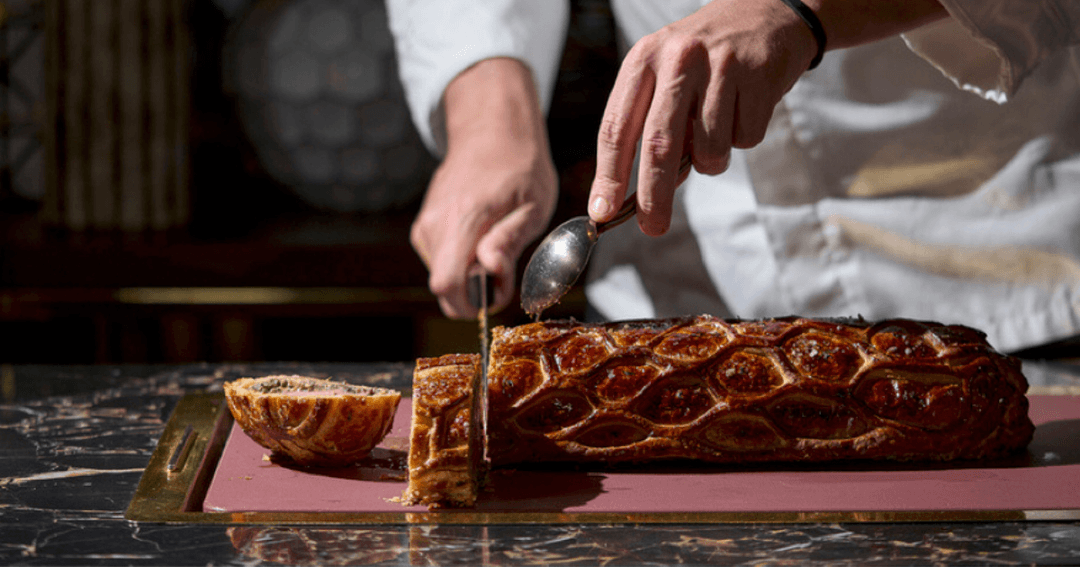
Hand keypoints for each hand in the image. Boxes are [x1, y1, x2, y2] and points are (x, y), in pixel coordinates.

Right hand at [411, 58, 557, 318]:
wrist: (492, 132)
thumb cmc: (520, 168)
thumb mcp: (533, 205)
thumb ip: (509, 240)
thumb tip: (490, 270)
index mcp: (464, 219)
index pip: (446, 284)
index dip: (471, 304)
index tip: (497, 296)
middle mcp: (435, 224)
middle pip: (444, 288)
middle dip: (475, 292)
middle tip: (505, 268)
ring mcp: (426, 225)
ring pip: (442, 276)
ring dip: (470, 276)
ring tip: (497, 246)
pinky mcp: (424, 227)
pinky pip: (440, 262)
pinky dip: (461, 262)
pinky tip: (481, 238)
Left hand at [587, 0, 946, 235]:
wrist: (765, 13)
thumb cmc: (704, 60)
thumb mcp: (665, 78)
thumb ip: (651, 127)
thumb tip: (641, 195)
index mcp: (642, 59)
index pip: (617, 127)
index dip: (608, 175)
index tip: (603, 211)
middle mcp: (677, 58)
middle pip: (658, 144)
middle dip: (654, 196)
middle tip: (652, 227)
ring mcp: (720, 65)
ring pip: (709, 148)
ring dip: (712, 160)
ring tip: (717, 130)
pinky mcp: (758, 75)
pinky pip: (745, 138)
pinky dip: (743, 138)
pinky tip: (743, 108)